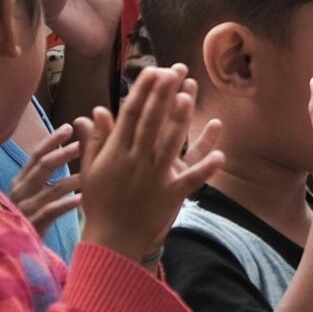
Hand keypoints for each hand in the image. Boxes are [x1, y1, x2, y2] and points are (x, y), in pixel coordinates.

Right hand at [7, 123, 83, 233]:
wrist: (16, 251)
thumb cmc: (30, 219)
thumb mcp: (32, 194)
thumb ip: (44, 175)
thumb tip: (66, 150)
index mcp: (20, 181)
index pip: (35, 155)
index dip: (52, 140)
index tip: (69, 127)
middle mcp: (20, 191)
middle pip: (43, 166)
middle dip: (64, 153)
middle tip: (83, 145)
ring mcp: (25, 208)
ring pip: (51, 188)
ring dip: (73, 179)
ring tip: (91, 173)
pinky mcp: (32, 225)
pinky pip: (52, 210)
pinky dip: (69, 203)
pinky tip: (84, 199)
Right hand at [76, 66, 224, 260]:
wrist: (111, 241)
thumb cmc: (100, 203)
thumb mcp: (91, 170)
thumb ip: (96, 140)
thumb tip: (96, 110)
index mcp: (116, 152)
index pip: (130, 114)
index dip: (142, 91)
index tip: (153, 70)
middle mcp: (135, 160)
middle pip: (151, 121)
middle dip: (163, 95)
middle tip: (175, 70)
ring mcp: (155, 177)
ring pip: (169, 144)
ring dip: (179, 121)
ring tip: (189, 97)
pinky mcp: (171, 195)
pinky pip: (191, 180)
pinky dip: (205, 168)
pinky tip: (220, 154)